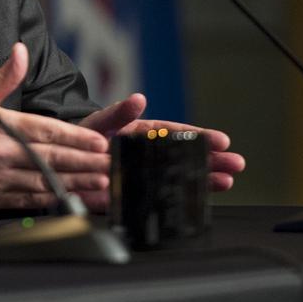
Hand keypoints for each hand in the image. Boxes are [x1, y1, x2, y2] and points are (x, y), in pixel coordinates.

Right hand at [0, 43, 111, 208]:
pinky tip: (73, 199)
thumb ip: (4, 76)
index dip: (76, 138)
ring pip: (45, 182)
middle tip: (111, 165)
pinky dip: (55, 200)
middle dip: (85, 163)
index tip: (100, 142)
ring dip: (77, 184)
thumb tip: (20, 51)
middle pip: (51, 159)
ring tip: (102, 184)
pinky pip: (30, 200)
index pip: (45, 131)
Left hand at [80, 95, 247, 209]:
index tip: (221, 139)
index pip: (175, 134)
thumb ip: (118, 113)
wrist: (66, 162)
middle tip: (236, 163)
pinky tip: (197, 202)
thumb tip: (138, 99)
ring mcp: (144, 176)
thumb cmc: (85, 138)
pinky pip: (159, 199)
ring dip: (202, 180)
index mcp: (142, 135)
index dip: (198, 136)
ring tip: (227, 181)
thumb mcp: (99, 122)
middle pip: (184, 157)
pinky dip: (178, 201)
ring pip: (178, 177)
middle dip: (211, 160)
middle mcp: (148, 156)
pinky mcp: (135, 196)